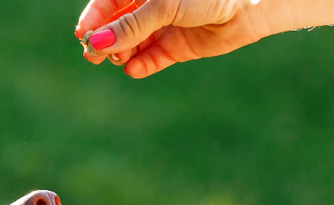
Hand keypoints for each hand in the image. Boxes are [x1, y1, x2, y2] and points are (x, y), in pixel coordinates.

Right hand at [74, 0, 333, 77]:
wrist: (250, 6)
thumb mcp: (162, 5)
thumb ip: (130, 25)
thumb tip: (95, 42)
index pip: (109, 3)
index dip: (95, 19)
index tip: (83, 35)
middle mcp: (152, 6)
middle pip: (118, 25)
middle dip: (105, 40)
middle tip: (93, 56)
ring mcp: (164, 27)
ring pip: (132, 44)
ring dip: (121, 53)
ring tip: (118, 60)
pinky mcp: (178, 47)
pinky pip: (152, 59)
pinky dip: (141, 65)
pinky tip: (132, 69)